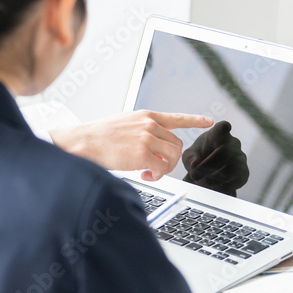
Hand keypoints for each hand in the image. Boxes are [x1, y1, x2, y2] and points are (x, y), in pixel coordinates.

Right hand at [49, 110, 213, 179]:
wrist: (84, 141)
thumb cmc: (100, 136)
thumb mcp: (125, 124)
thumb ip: (143, 130)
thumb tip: (154, 147)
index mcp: (146, 116)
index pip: (176, 118)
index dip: (195, 120)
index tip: (208, 120)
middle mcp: (150, 124)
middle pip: (177, 145)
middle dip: (170, 159)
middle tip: (156, 167)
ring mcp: (147, 138)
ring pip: (172, 157)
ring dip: (164, 168)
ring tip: (149, 171)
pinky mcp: (143, 153)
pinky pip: (162, 169)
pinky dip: (157, 176)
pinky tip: (144, 175)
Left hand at [181, 120, 249, 195]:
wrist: (207, 174)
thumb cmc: (198, 158)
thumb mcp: (188, 157)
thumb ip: (189, 158)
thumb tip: (195, 164)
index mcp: (217, 135)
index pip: (223, 128)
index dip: (225, 127)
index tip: (226, 126)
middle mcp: (232, 143)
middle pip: (224, 151)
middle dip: (207, 165)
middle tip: (194, 174)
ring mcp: (240, 158)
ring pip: (230, 167)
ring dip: (212, 177)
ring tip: (202, 181)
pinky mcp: (244, 173)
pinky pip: (234, 180)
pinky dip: (220, 185)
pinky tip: (212, 185)